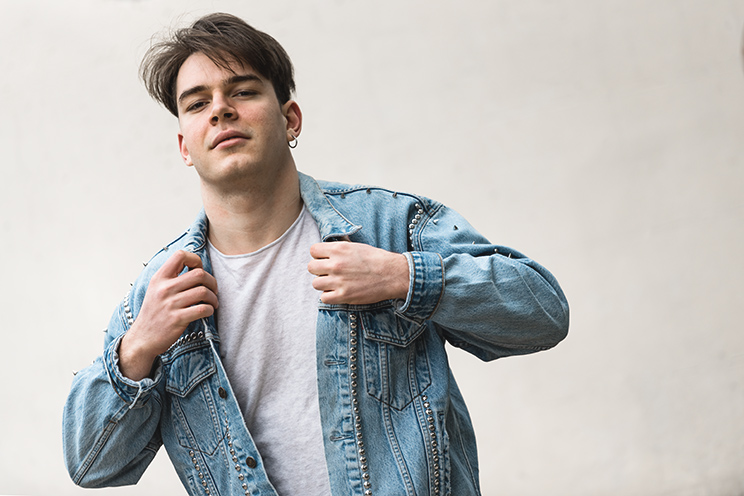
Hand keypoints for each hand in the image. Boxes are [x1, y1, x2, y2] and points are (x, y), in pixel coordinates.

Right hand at [119, 250, 218, 380]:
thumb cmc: (154, 313)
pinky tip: (207, 312)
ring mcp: (170, 304)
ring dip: (213, 297)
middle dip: (212, 282)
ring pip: (203, 291)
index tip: (199, 271)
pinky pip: (202, 309)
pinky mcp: (177, 319)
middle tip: (213, 290)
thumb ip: (172, 278)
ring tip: (212, 303)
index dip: (195, 260)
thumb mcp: (156, 289)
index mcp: (159, 278)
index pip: (180, 255)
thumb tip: (196, 268)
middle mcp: (164, 289)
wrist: (142, 339)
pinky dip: (210, 309)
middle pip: (199, 274)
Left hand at [308, 242, 408, 304]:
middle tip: (329, 272)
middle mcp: (336, 264)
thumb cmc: (377, 259)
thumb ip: (339, 249)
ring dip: (323, 284)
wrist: (393, 274)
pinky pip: (324, 298)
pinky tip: (338, 292)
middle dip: (319, 270)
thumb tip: (327, 250)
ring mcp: (339, 281)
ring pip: (315, 283)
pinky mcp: (344, 295)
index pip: (313, 250)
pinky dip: (329, 296)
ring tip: (334, 283)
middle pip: (311, 267)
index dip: (318, 255)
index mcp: (338, 249)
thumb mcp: (356, 247)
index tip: (325, 259)